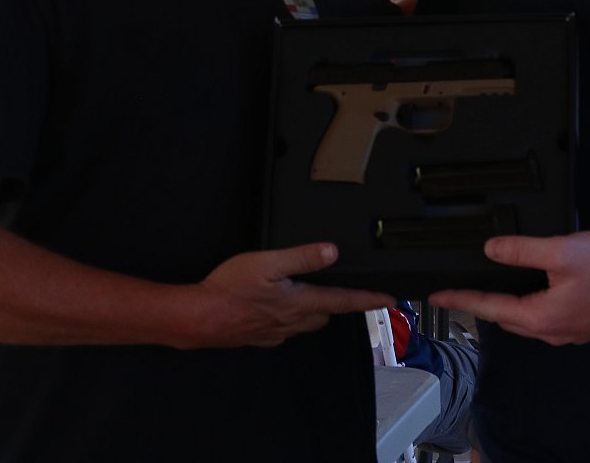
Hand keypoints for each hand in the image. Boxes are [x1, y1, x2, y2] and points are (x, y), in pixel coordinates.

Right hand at [192, 244, 391, 348]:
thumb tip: (331, 252)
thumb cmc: (229, 289)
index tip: (390, 300)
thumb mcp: (267, 263)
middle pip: (327, 313)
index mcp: (299, 302)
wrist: (198, 318)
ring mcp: (277, 332)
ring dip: (316, 310)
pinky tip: (280, 308)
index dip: (369, 299)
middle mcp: (293, 321)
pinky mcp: (261, 337)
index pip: (344, 301)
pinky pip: (286, 329)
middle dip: (340, 303)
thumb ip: (301, 257)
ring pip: (307, 322)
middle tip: (348, 291)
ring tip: (315, 295)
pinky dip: (292, 318)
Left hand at [427, 231, 589, 345]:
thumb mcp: (563, 252)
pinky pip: (544, 319)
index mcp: (541, 317)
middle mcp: (552, 332)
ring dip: (505, 307)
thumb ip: (523, 251)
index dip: (460, 299)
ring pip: (525, 321)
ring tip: (488, 290)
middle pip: (506, 319)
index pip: (489, 308)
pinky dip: (528, 307)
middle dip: (480, 305)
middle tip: (458, 291)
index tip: (436, 296)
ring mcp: (569, 333)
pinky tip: (530, 292)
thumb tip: (491, 250)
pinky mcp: (582, 327)